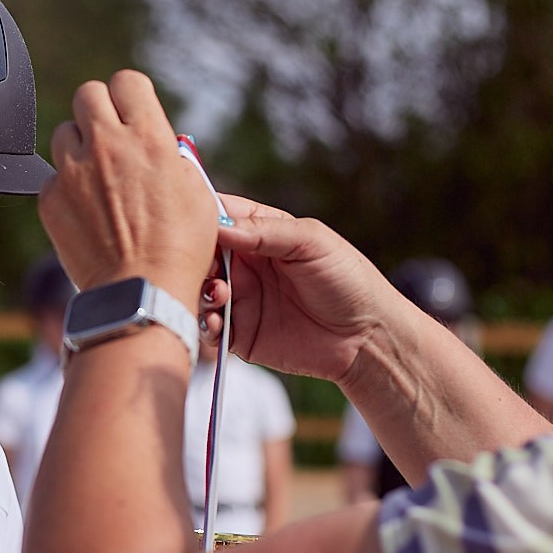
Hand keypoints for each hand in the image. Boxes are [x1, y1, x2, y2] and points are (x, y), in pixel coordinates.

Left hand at [41, 70, 218, 311]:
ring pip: (63, 133)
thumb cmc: (179, 249)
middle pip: (87, 94)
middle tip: (109, 136)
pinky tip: (86, 209)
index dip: (130, 95)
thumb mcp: (196, 191)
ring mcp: (73, 171)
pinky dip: (66, 187)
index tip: (131, 111)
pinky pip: (53, 177)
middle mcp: (107, 145)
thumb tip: (157, 145)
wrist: (141, 293)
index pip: (126, 81)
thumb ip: (171, 156)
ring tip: (96, 176)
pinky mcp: (51, 199)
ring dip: (79, 147)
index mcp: (147, 136)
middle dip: (99, 110)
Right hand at [206, 194, 410, 386]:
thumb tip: (218, 226)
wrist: (367, 337)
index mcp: (259, 232)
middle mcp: (244, 264)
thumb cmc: (347, 280)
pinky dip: (206, 323)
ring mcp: (240, 298)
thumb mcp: (310, 242)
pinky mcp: (240, 333)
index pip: (217, 215)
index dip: (198, 215)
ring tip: (220, 294)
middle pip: (199, 254)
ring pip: (199, 290)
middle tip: (204, 265)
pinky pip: (209, 327)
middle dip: (193, 258)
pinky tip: (218, 322)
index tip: (185, 221)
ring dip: (200, 291)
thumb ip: (263, 232)